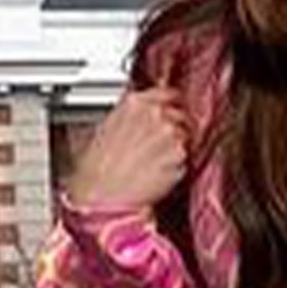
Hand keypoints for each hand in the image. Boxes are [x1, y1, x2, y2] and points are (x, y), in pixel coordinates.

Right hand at [63, 79, 191, 216]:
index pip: (168, 92)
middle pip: (181, 114)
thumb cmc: (99, 169)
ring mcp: (170, 132)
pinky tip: (159, 172)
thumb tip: (143, 115)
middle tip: (162, 146)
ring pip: (186, 136)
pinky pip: (187, 157)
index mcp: (134, 103)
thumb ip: (131, 115)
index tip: (174, 111)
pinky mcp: (180, 154)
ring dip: (177, 147)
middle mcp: (155, 113)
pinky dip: (178, 165)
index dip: (172, 104)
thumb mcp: (106, 128)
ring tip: (156, 162)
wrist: (105, 195)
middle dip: (176, 128)